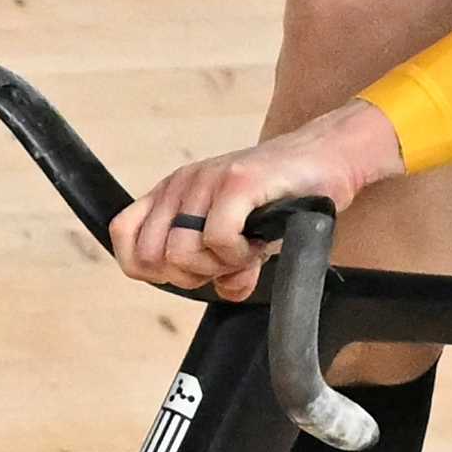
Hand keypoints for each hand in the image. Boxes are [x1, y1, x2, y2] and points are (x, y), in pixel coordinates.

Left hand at [110, 104, 405, 300]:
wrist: (327, 159)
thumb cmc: (282, 196)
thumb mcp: (241, 236)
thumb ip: (222, 266)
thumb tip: (226, 291)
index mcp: (172, 193)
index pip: (124, 238)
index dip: (152, 271)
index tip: (192, 273)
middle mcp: (182, 184)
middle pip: (152, 257)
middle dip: (190, 275)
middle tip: (226, 262)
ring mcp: (207, 181)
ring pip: (181, 253)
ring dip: (217, 266)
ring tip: (245, 251)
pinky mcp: (238, 183)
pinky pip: (217, 240)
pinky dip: (239, 257)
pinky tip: (257, 245)